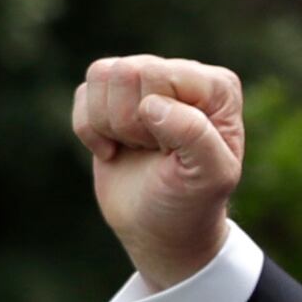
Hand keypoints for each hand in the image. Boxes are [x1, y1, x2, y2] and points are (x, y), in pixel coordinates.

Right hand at [71, 54, 245, 288]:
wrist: (161, 228)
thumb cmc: (192, 202)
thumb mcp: (209, 177)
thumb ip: (195, 136)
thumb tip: (153, 105)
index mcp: (218, 87)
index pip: (158, 75)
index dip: (154, 119)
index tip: (172, 150)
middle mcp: (185, 73)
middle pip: (125, 72)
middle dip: (129, 123)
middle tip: (154, 150)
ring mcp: (148, 79)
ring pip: (101, 74)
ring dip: (108, 124)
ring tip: (137, 146)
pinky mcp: (114, 94)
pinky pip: (83, 92)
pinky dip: (90, 130)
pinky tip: (116, 149)